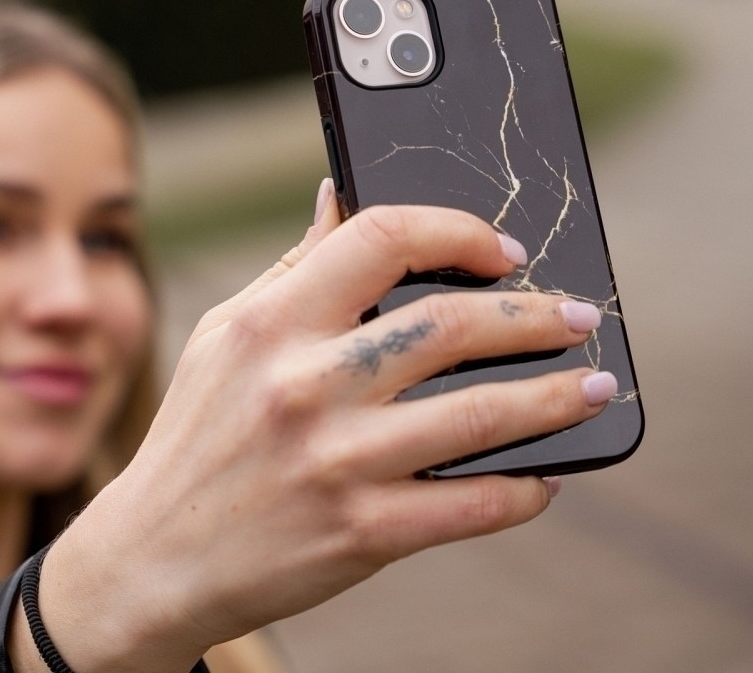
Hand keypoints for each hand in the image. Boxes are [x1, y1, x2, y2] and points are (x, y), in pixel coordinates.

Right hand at [27, 201, 614, 672]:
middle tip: (578, 316)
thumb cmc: (199, 430)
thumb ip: (294, 265)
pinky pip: (469, 505)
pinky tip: (546, 472)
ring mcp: (336, 461)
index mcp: (271, 321)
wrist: (155, 556)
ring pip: (478, 414)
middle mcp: (305, 383)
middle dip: (533, 314)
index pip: (381, 237)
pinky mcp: (361, 532)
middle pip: (449, 323)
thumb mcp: (227, 332)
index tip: (501, 248)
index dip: (455, 230)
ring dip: (555, 396)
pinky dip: (523, 486)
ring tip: (597, 384)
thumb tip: (340, 196)